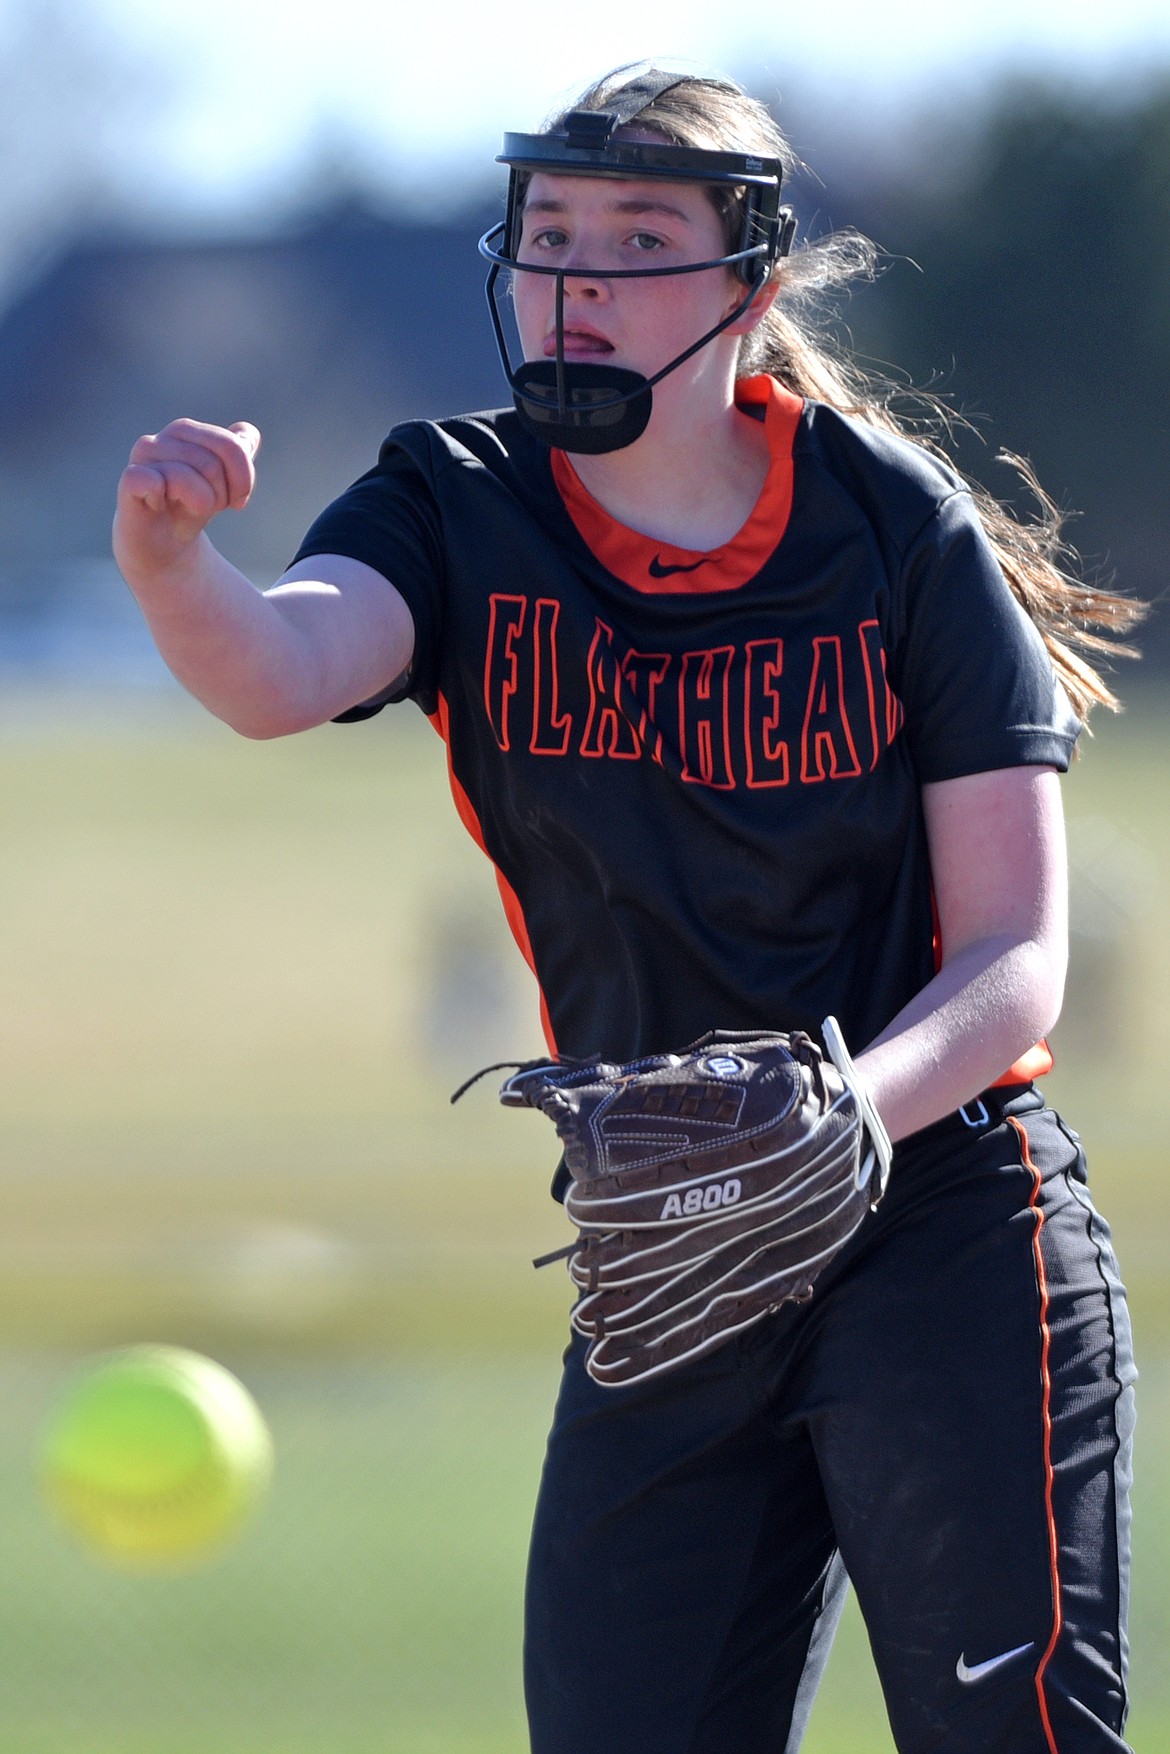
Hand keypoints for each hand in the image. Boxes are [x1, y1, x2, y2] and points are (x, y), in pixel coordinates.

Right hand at [114, 418, 259, 583]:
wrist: (163, 546)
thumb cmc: (191, 509)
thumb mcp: (225, 482)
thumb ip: (238, 454)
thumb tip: (247, 432)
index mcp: (186, 431)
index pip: (233, 445)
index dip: (243, 479)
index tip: (235, 500)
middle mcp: (163, 438)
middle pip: (213, 464)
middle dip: (222, 496)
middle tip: (208, 508)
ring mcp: (143, 457)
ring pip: (189, 476)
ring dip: (200, 504)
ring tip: (188, 511)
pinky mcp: (130, 479)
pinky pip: (156, 481)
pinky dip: (166, 498)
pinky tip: (160, 506)